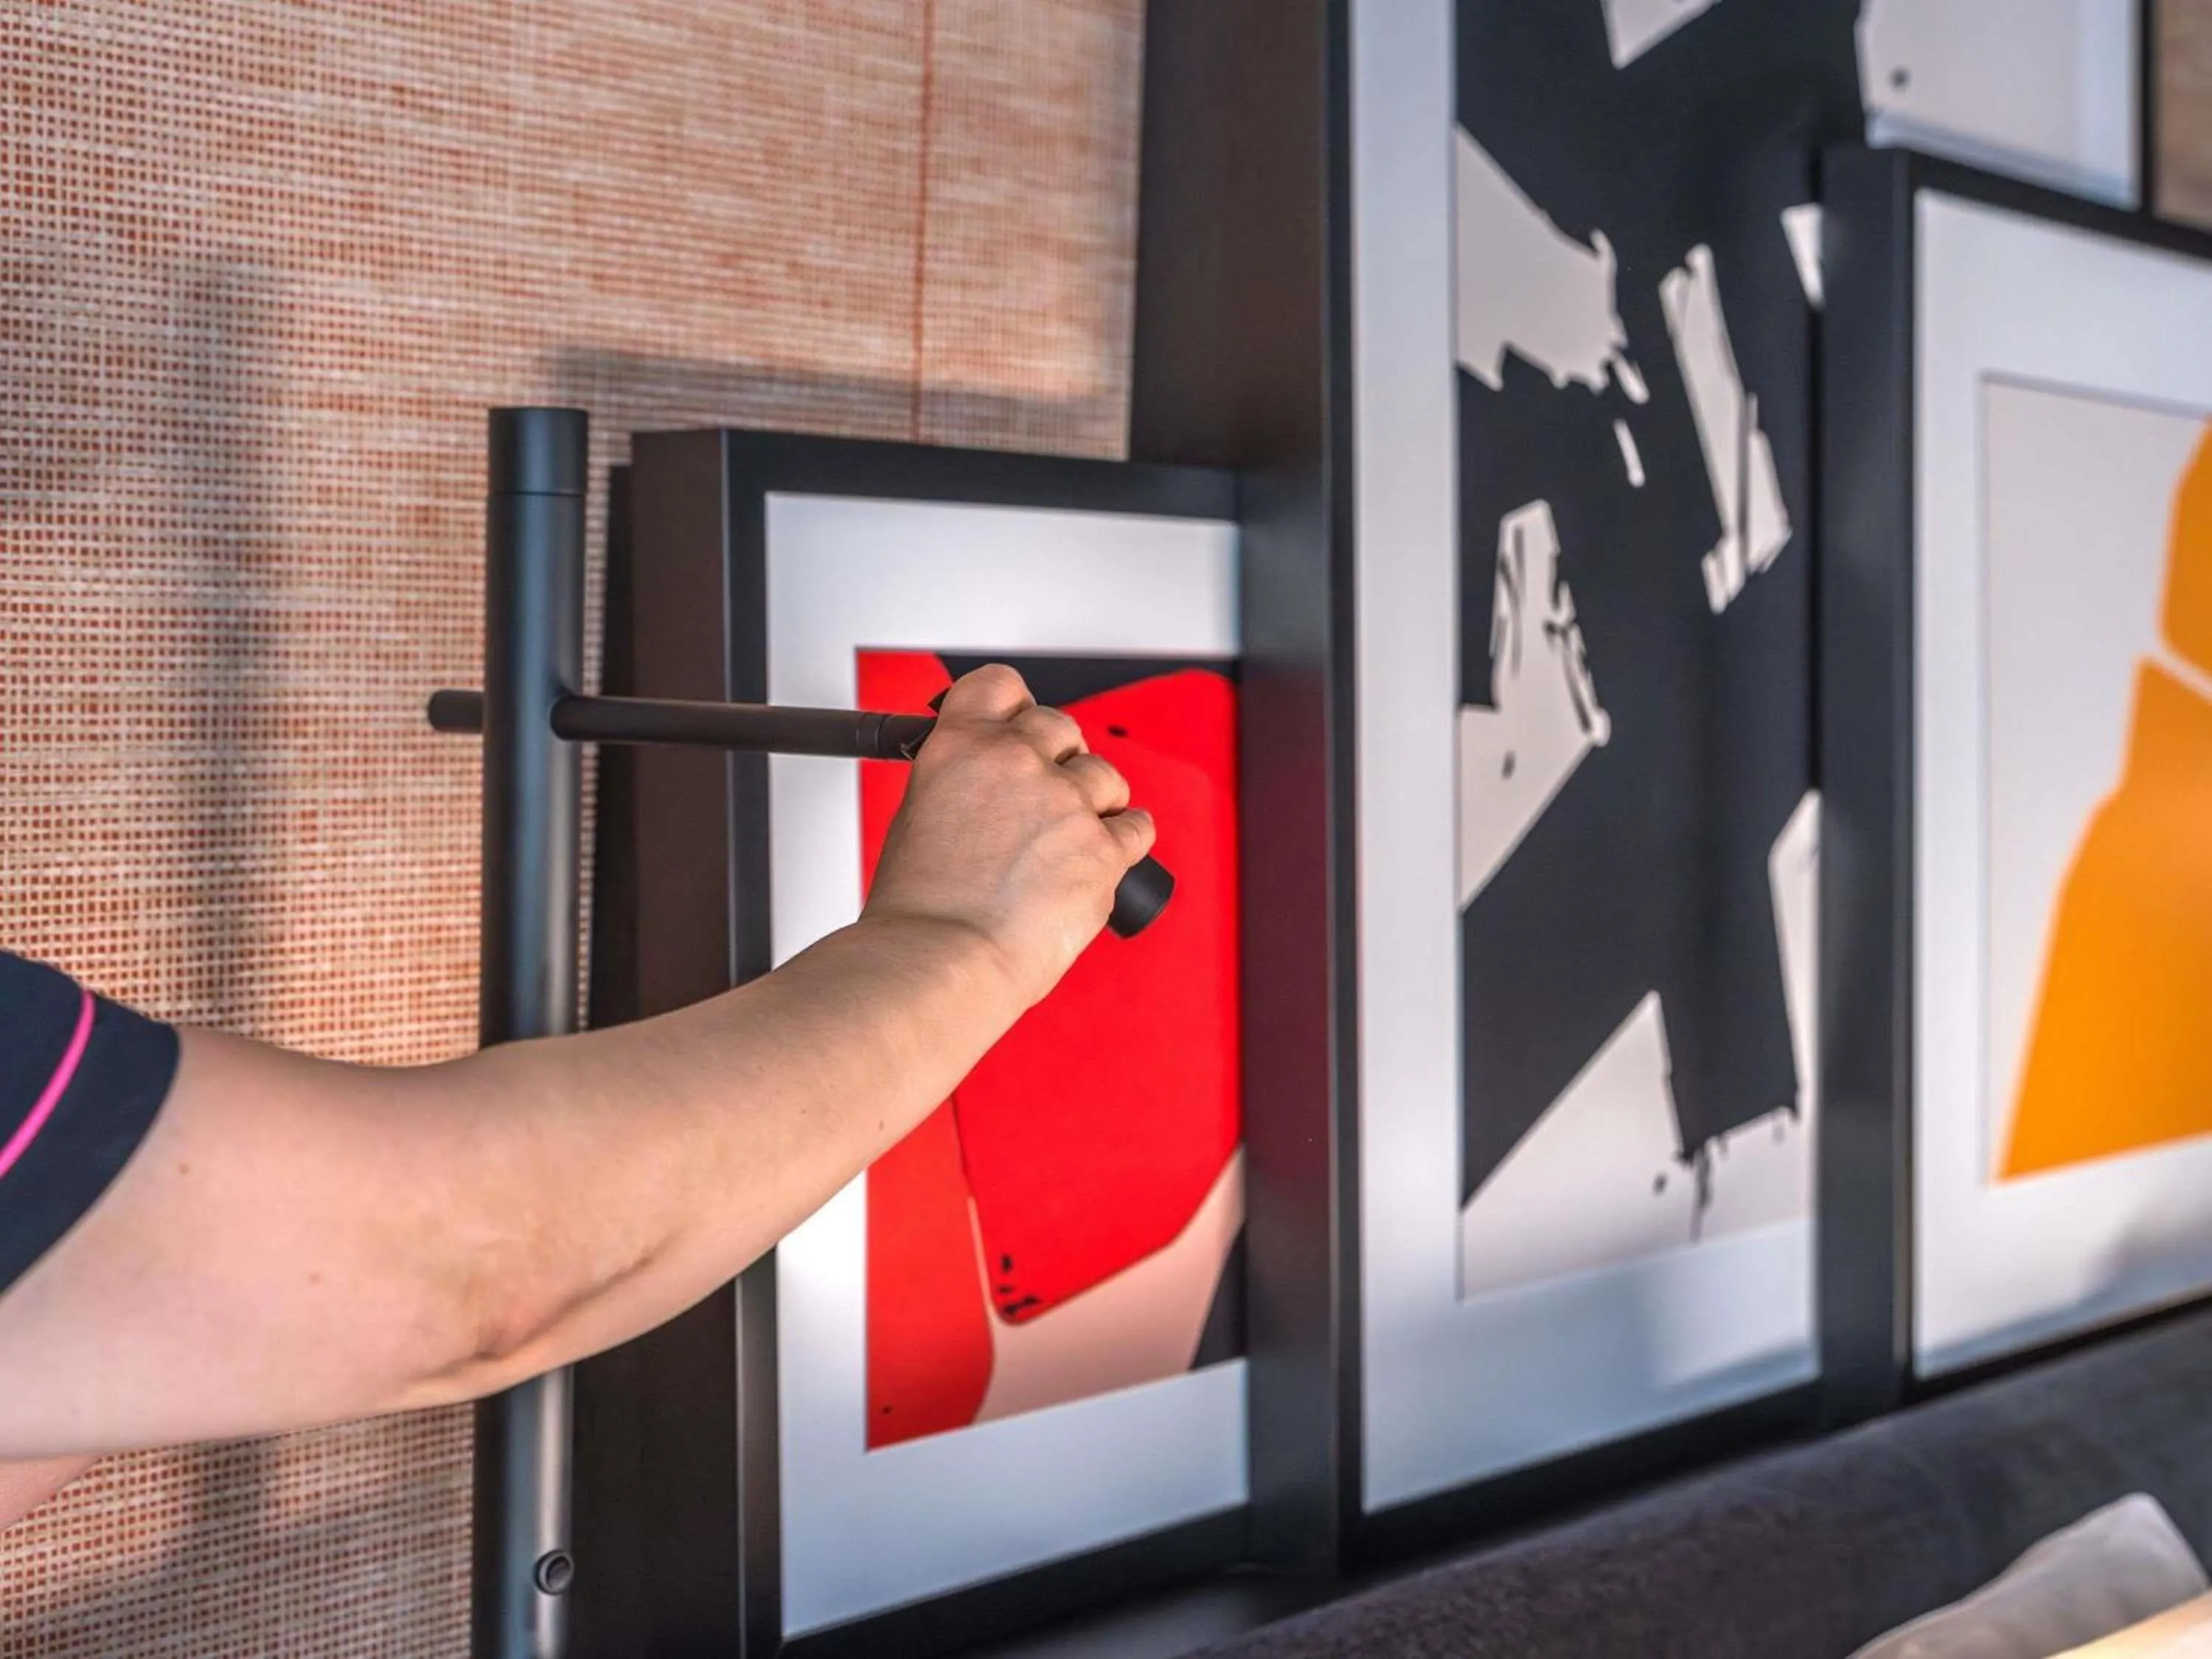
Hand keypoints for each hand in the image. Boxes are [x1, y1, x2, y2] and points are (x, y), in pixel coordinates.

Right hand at [863, 665, 1156, 1009]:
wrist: (942, 961)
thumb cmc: (920, 910)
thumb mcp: (917, 817)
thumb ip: (961, 784)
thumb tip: (988, 787)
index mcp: (960, 745)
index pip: (1001, 686)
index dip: (1017, 706)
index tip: (1021, 726)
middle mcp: (1015, 761)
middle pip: (1061, 727)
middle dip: (1060, 760)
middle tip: (1046, 800)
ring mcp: (1064, 802)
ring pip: (1105, 775)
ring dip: (1096, 802)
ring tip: (1070, 842)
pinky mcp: (1102, 847)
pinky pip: (1138, 827)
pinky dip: (1127, 840)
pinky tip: (1105, 859)